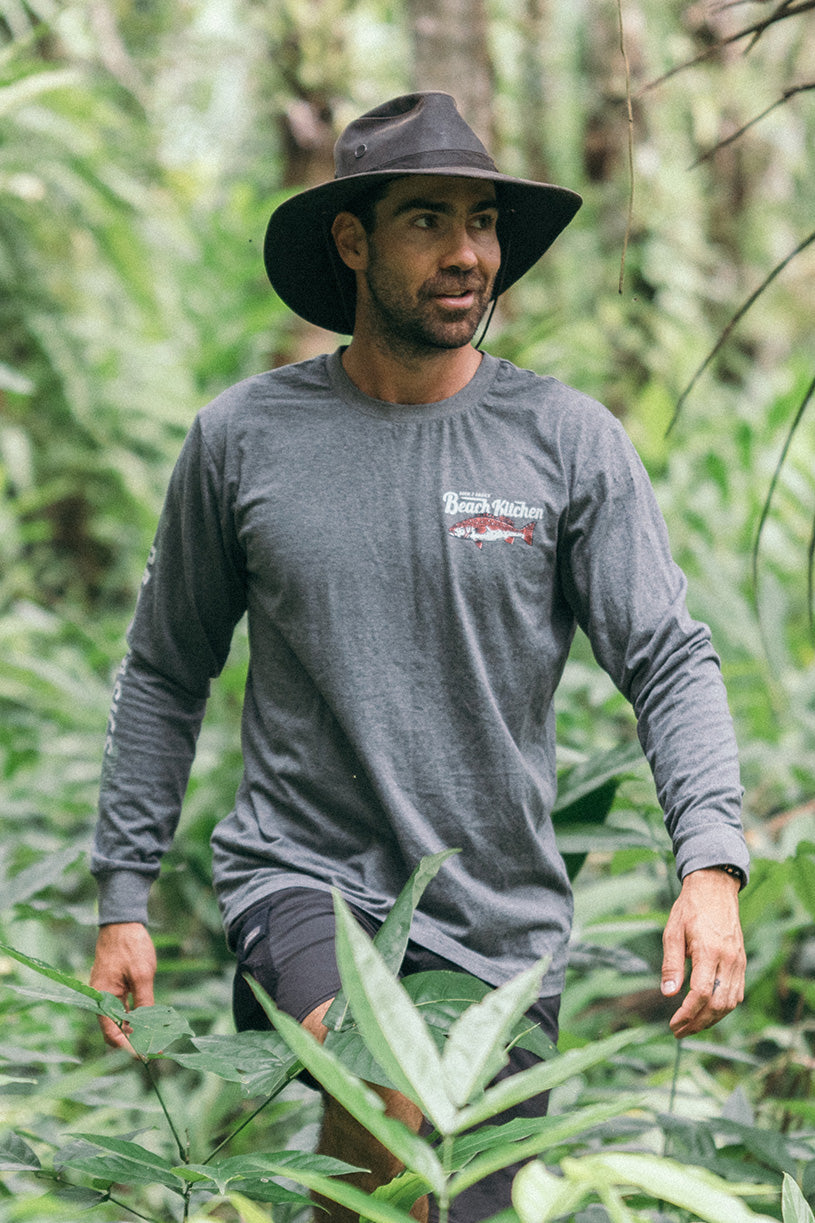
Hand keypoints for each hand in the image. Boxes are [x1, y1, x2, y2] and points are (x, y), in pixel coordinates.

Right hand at [89, 922, 156, 1050]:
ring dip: (136, 1029)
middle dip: (133, 1041)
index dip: (128, 1047)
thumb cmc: (130, 946)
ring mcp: (107, 992)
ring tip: (155, 1038)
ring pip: (120, 1019)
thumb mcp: (142, 974)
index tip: (145, 1056)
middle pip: (115, 1029)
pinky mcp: (114, 986)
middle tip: (154, 1049)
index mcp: (103, 998)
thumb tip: (149, 1028)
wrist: (122, 921)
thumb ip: (144, 1002)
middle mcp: (102, 998)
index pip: (111, 1034)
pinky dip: (135, 1015)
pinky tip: (149, 1020)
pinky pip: (122, 1007)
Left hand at [661, 868, 745, 1038]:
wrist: (715, 889)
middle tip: (679, 1032)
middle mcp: (728, 959)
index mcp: (709, 951)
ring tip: (691, 1026)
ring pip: (730, 1002)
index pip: (701, 993)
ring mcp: (738, 961)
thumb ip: (671, 963)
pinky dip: (723, 1007)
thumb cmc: (690, 908)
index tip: (673, 1024)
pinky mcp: (741, 962)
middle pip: (718, 1004)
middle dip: (698, 1023)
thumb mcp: (673, 931)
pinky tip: (708, 1012)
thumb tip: (668, 993)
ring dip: (711, 1019)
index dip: (687, 1013)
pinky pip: (736, 993)